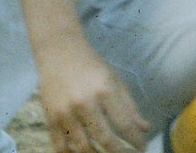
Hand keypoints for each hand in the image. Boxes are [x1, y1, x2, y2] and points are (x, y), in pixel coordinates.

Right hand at [35, 35, 150, 152]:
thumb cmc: (91, 65)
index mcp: (105, 91)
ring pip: (83, 147)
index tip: (142, 148)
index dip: (135, 140)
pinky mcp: (50, 118)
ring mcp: (65, 113)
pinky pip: (60, 146)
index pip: (124, 124)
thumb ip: (130, 106)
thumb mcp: (115, 79)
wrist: (59, 52)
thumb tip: (144, 128)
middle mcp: (85, 103)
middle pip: (105, 139)